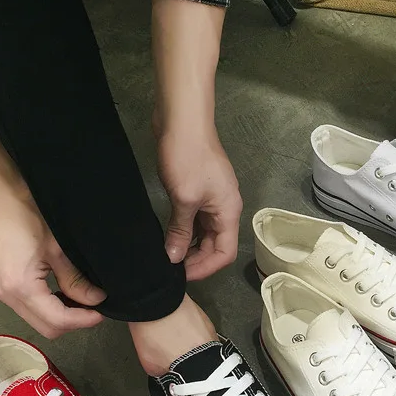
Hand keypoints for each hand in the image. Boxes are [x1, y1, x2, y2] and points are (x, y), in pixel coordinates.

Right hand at [0, 187, 105, 337]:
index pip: (57, 320)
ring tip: (83, 297)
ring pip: (37, 320)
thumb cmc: (29, 216)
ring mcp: (2, 291)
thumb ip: (75, 279)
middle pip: (46, 327)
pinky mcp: (3, 284)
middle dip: (73, 321)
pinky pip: (29, 308)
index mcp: (21, 288)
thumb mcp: (58, 248)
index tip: (103, 312)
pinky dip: (49, 306)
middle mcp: (8, 295)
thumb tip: (96, 299)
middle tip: (95, 306)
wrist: (0, 197)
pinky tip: (64, 291)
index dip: (83, 320)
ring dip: (61, 315)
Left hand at [156, 128, 242, 280]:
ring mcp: (211, 198)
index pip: (225, 252)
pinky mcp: (197, 189)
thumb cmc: (188, 157)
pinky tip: (167, 236)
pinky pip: (194, 219)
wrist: (182, 120)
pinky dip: (183, 230)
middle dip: (195, 259)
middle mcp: (225, 207)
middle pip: (216, 245)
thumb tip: (173, 258)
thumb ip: (180, 230)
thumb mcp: (184, 198)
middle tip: (169, 268)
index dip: (205, 268)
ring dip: (188, 246)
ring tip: (166, 256)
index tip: (181, 275)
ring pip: (204, 233)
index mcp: (229, 211)